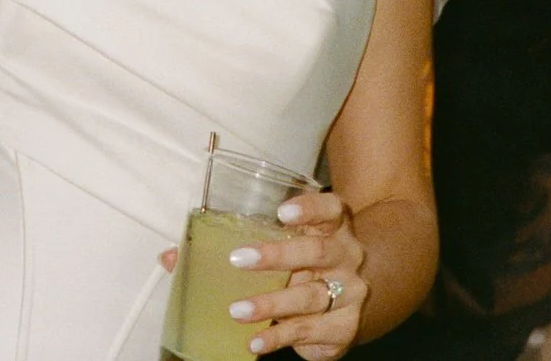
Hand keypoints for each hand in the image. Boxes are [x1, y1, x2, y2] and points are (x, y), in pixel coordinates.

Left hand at [230, 191, 368, 358]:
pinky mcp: (343, 327)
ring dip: (271, 304)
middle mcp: (348, 258)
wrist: (354, 306)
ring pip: (310, 297)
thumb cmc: (314, 266)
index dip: (309, 209)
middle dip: (277, 255)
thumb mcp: (302, 245)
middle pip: (318, 252)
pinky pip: (307, 331)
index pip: (331, 210)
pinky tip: (256, 341)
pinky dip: (278, 336)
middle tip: (238, 259)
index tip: (282, 212)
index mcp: (336, 228)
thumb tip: (197, 250)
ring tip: (237, 310)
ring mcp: (350, 294)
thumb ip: (270, 240)